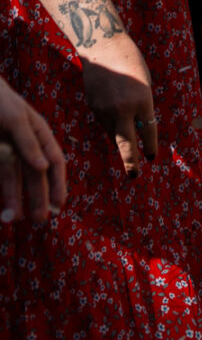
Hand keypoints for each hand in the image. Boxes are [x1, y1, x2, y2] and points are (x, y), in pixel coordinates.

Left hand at [0, 76, 65, 222]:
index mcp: (39, 134)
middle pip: (34, 175)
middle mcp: (25, 146)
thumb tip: (44, 167)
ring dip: (15, 199)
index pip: (55, 162)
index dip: (58, 184)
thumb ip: (29, 143)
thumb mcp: (16, 119)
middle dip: (37, 198)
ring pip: (13, 180)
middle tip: (40, 220)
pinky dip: (3, 191)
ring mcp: (7, 152)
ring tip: (13, 220)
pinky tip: (2, 206)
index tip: (59, 204)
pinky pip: (0, 175)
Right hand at [80, 39, 157, 176]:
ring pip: (113, 135)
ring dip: (120, 144)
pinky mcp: (93, 107)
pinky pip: (104, 124)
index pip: (148, 131)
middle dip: (130, 161)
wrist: (104, 49)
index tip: (150, 158)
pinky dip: (110, 129)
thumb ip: (141, 106)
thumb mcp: (144, 85)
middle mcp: (123, 108)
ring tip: (127, 158)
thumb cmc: (131, 64)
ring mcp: (106, 109)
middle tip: (134, 176)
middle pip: (126, 143)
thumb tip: (137, 128)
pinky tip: (114, 131)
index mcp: (143, 101)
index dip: (150, 146)